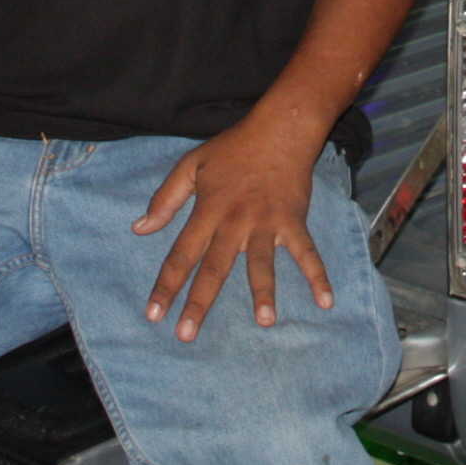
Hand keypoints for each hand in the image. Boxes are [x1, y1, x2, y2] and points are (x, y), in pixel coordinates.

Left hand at [131, 106, 332, 342]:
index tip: (154, 314)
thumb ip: (165, 198)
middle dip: (199, 303)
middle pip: (214, 268)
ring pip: (261, 263)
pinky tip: (325, 300)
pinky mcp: (293, 221)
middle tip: (187, 335)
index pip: (181, 254)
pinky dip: (318, 276)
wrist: (280, 129)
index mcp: (207, 211)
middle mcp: (234, 222)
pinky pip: (307, 252)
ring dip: (264, 292)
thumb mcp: (191, 165)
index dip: (166, 285)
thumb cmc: (233, 148)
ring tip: (264, 322)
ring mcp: (266, 223)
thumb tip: (139, 228)